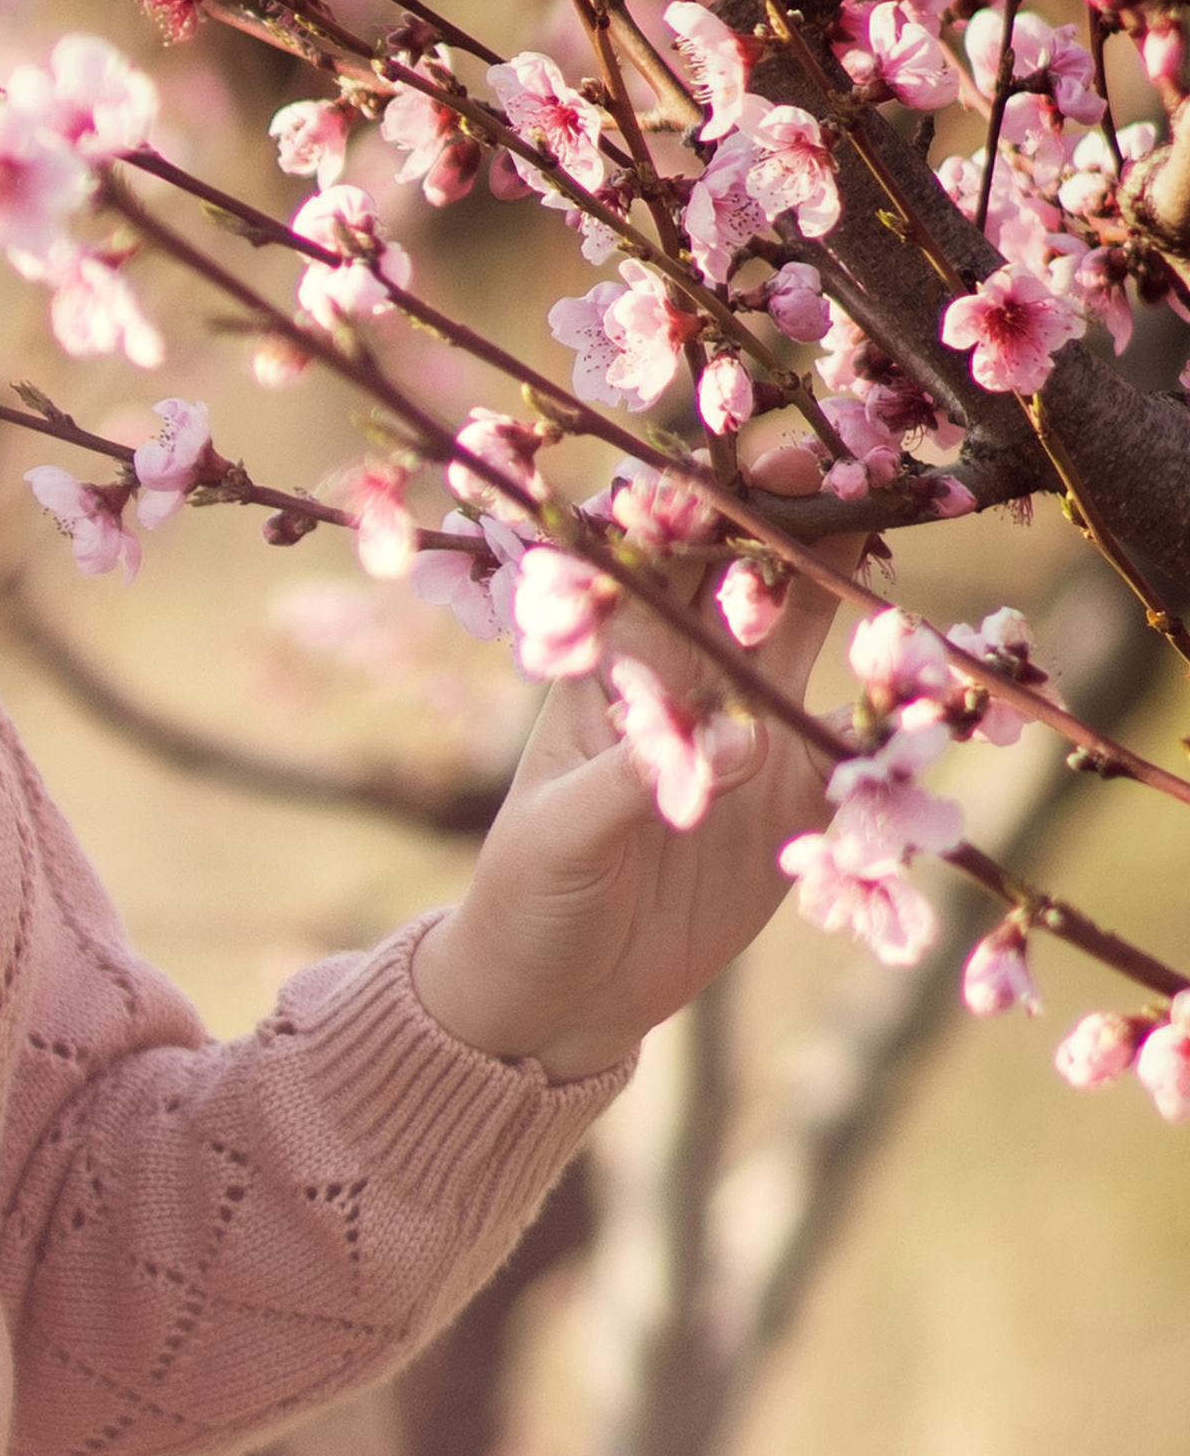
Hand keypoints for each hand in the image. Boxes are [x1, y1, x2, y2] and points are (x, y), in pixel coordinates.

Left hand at [411, 450, 852, 1083]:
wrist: (559, 995)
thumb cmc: (529, 893)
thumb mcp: (562, 834)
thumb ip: (642, 781)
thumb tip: (743, 740)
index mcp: (613, 669)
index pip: (662, 563)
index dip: (708, 506)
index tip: (762, 460)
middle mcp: (685, 683)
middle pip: (748, 580)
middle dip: (794, 519)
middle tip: (854, 466)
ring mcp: (746, 735)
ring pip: (806, 637)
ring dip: (847, 587)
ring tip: (896, 528)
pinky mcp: (793, 800)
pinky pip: (852, 741)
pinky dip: (888, 706)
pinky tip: (926, 670)